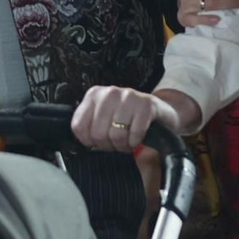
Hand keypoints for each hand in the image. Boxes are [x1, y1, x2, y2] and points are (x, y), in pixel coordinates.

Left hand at [71, 86, 192, 153]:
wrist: (159, 110)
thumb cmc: (127, 117)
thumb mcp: (104, 117)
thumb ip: (89, 126)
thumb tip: (85, 143)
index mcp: (93, 95)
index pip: (79, 126)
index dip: (88, 142)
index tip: (96, 143)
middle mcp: (109, 93)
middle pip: (97, 134)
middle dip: (108, 146)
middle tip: (116, 144)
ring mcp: (128, 96)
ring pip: (116, 135)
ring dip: (123, 145)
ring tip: (127, 141)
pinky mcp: (146, 105)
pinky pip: (134, 134)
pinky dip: (136, 141)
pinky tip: (137, 138)